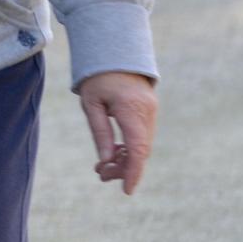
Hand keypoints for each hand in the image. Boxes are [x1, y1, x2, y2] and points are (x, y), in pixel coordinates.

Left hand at [80, 71, 157, 194]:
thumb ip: (100, 132)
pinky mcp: (149, 111)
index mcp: (131, 109)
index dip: (133, 171)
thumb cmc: (97, 76)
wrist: (115, 51)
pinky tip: (114, 152)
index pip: (137, 148)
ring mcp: (151, 111)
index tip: (127, 190)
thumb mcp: (91, 103)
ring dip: (125, 159)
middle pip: (140, 150)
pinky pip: (142, 135)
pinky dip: (130, 147)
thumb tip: (106, 160)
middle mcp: (147, 112)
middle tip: (100, 174)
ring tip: (102, 167)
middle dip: (123, 168)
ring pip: (143, 144)